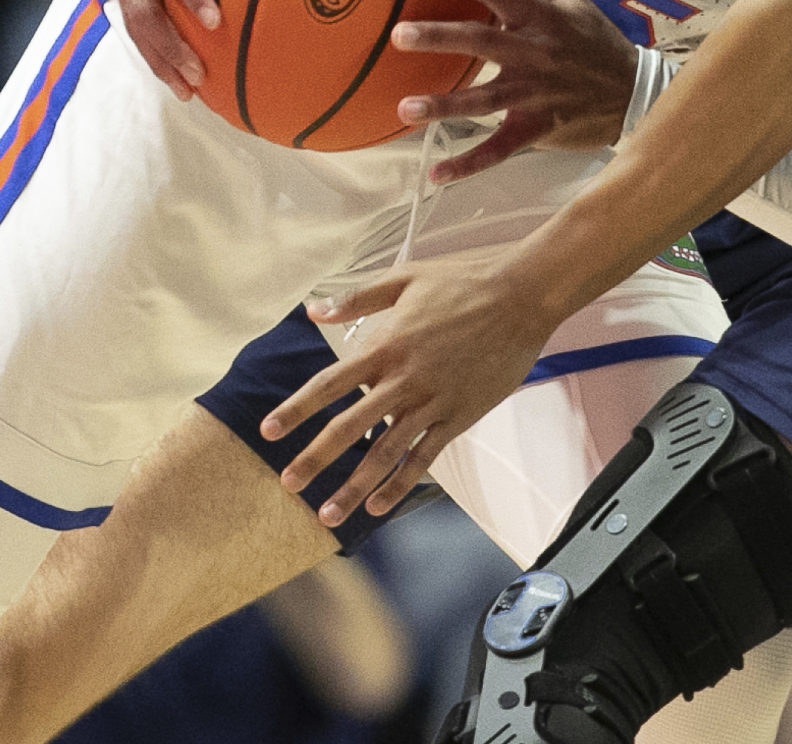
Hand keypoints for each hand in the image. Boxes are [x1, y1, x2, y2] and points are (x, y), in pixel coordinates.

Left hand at [261, 265, 555, 522]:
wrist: (522, 296)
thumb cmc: (464, 280)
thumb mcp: (406, 278)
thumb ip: (358, 298)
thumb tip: (315, 310)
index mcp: (387, 345)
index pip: (329, 384)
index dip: (297, 410)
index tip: (268, 433)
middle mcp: (405, 379)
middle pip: (349, 428)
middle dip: (314, 459)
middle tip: (286, 485)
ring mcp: (433, 401)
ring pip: (384, 454)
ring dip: (353, 487)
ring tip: (327, 514)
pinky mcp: (460, 415)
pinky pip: (425, 457)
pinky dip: (400, 484)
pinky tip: (380, 506)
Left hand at [389, 0, 639, 180]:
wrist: (634, 92)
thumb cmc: (593, 37)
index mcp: (542, 17)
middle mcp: (536, 54)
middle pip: (484, 43)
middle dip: (441, 38)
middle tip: (399, 34)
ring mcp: (536, 95)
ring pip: (486, 101)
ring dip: (445, 106)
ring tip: (404, 109)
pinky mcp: (537, 131)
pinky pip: (499, 150)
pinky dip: (468, 165)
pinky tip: (435, 176)